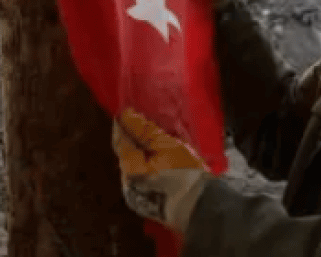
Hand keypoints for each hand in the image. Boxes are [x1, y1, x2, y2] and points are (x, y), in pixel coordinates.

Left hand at [112, 108, 210, 234]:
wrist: (200, 209)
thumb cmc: (184, 174)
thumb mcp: (166, 146)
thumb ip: (144, 131)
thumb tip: (126, 115)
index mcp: (128, 168)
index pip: (119, 141)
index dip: (122, 125)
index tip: (125, 111)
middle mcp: (126, 184)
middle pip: (125, 155)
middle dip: (129, 139)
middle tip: (137, 122)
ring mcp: (135, 196)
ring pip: (133, 167)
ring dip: (138, 153)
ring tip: (148, 138)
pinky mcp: (146, 204)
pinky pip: (140, 177)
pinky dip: (144, 165)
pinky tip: (155, 158)